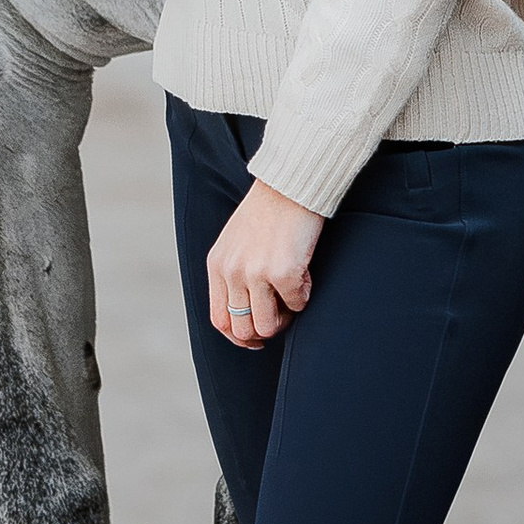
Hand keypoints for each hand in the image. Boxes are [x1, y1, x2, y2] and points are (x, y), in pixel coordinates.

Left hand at [208, 177, 322, 346]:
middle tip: (282, 312)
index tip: (256, 338)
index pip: (220, 319)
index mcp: (218, 264)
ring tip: (294, 291)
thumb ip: (234, 273)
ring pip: (268, 325)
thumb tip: (246, 315)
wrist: (290, 184)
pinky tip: (305, 271)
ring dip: (286, 315)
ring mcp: (256, 273)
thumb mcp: (237, 242)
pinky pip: (297, 305)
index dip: (239, 337)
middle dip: (265, 328)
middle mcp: (232, 271)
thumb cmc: (269, 211)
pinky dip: (305, 294)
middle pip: (242, 328)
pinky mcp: (283, 272)